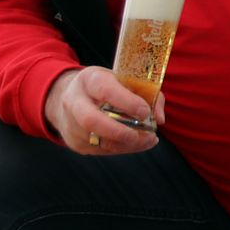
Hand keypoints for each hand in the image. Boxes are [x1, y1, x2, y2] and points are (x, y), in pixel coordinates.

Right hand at [43, 67, 158, 154]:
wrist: (71, 95)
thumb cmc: (106, 86)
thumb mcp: (124, 79)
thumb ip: (147, 93)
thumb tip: (159, 119)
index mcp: (90, 80)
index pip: (105, 91)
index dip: (127, 102)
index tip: (145, 112)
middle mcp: (74, 101)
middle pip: (91, 120)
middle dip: (121, 131)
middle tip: (145, 135)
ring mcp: (71, 123)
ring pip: (97, 140)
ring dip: (127, 144)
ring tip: (148, 140)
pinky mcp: (74, 142)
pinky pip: (100, 150)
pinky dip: (122, 149)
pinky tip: (136, 143)